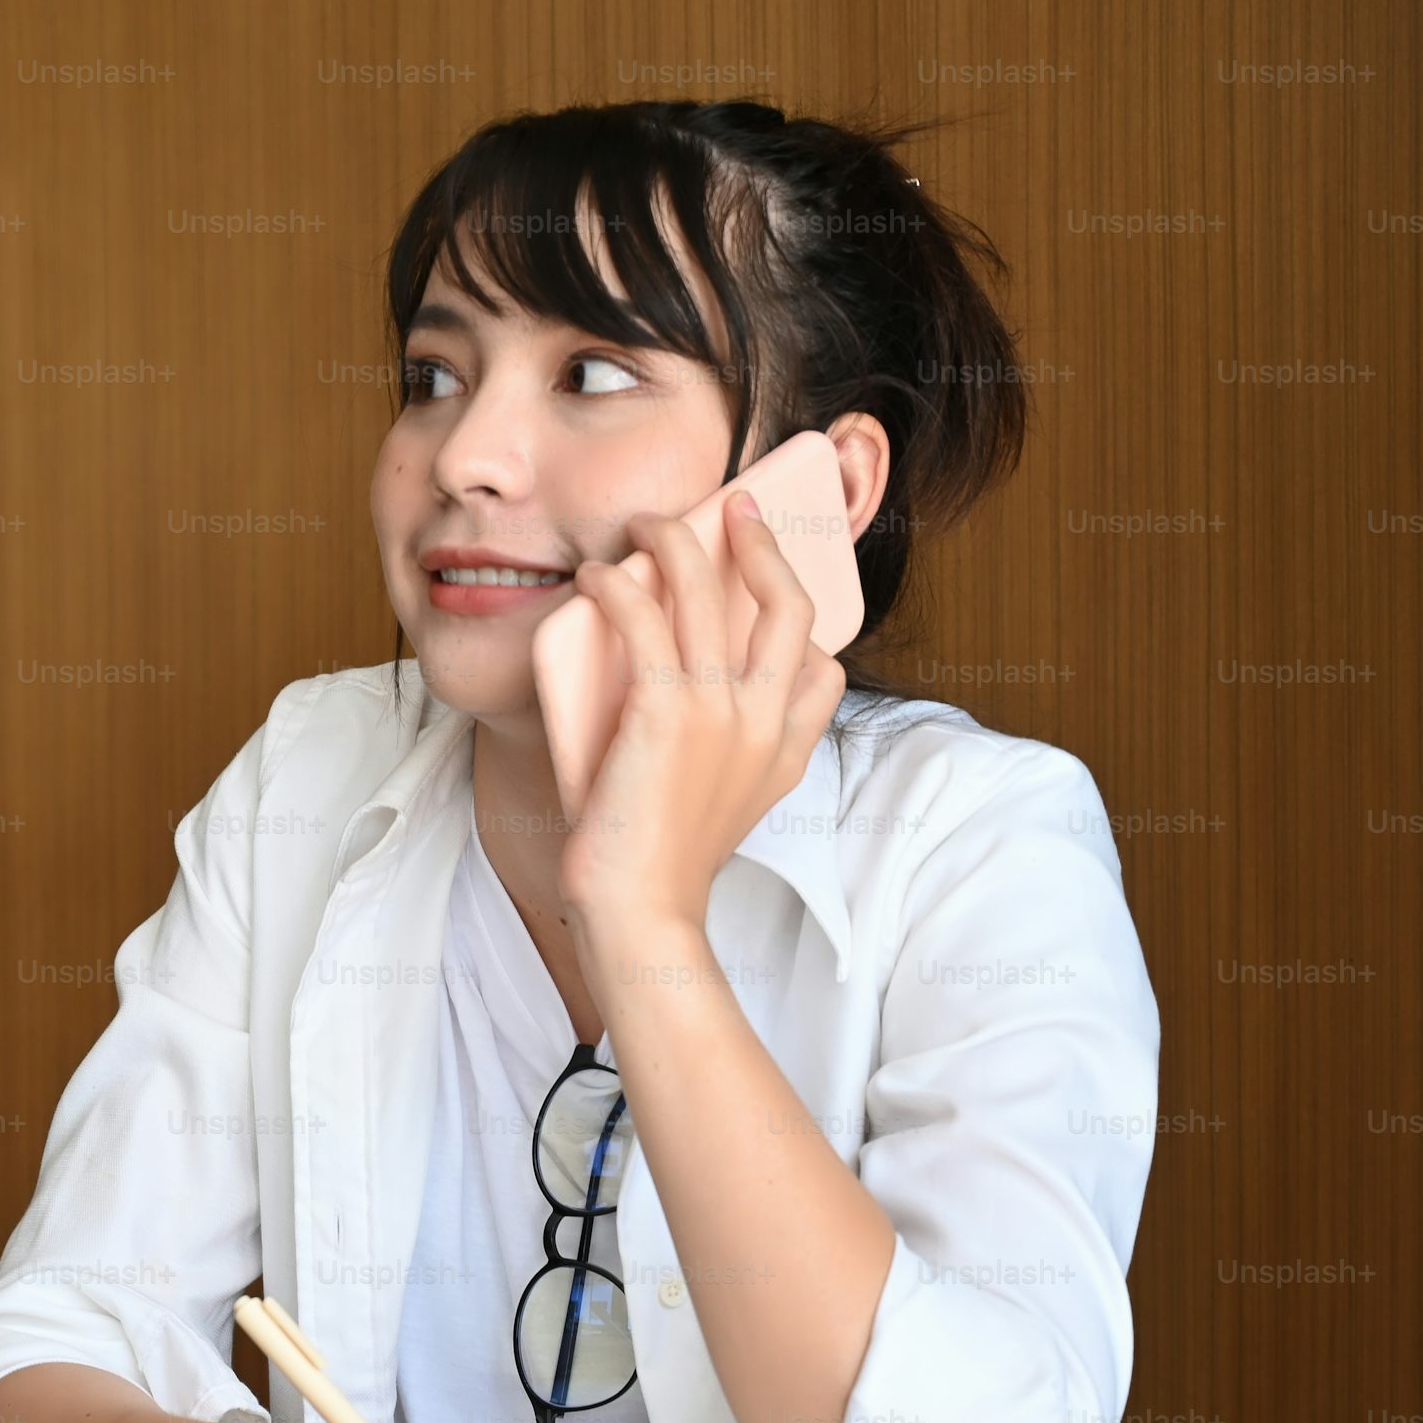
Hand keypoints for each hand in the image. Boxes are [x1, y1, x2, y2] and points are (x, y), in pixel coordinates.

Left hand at [538, 489, 846, 944]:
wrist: (639, 914)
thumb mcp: (711, 808)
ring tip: (646, 524)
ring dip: (675, 540)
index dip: (805, 622)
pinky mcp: (667, 709)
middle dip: (762, 542)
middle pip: (788, 604)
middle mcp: (766, 723)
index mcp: (785, 753)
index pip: (825, 671)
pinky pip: (643, 615)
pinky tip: (597, 576)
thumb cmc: (656, 866)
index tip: (771, 587)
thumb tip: (664, 693)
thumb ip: (714, 756)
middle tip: (733, 508)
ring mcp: (723, 712)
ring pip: (709, 590)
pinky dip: (618, 583)